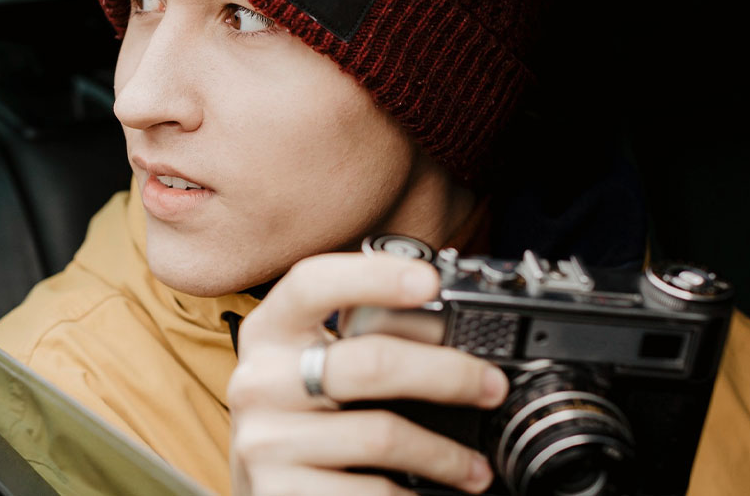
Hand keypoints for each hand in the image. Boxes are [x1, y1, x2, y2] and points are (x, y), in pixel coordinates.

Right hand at [227, 252, 508, 494]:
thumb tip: (452, 329)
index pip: (311, 283)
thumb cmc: (304, 419)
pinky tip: (428, 493)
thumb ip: (358, 341)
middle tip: (490, 386)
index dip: (372, 276)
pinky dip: (413, 495)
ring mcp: (265, 439)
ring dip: (445, 454)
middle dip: (447, 373)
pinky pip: (372, 491)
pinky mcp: (280, 491)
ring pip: (381, 434)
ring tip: (474, 466)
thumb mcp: (311, 367)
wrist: (265, 488)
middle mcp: (259, 380)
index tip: (430, 281)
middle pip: (369, 362)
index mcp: (270, 331)